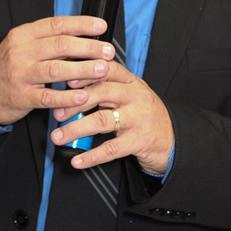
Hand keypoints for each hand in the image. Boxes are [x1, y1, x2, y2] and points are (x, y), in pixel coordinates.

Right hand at [0, 16, 114, 125]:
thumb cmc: (9, 66)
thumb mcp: (23, 45)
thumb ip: (48, 40)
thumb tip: (83, 36)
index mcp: (24, 34)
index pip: (57, 24)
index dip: (82, 24)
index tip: (101, 26)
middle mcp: (22, 51)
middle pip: (61, 45)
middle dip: (89, 47)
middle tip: (108, 51)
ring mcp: (21, 74)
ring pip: (57, 69)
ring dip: (83, 69)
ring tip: (102, 70)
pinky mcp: (22, 96)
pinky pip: (48, 97)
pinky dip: (67, 97)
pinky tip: (83, 96)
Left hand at [51, 62, 173, 174]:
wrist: (174, 139)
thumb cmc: (145, 115)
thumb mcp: (132, 94)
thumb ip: (109, 87)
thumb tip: (73, 87)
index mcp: (131, 83)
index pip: (108, 70)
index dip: (87, 74)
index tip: (67, 81)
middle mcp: (135, 97)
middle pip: (101, 92)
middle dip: (74, 103)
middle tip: (56, 113)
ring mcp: (138, 119)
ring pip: (102, 120)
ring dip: (75, 129)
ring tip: (58, 137)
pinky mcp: (139, 141)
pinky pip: (111, 149)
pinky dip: (91, 156)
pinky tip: (77, 161)